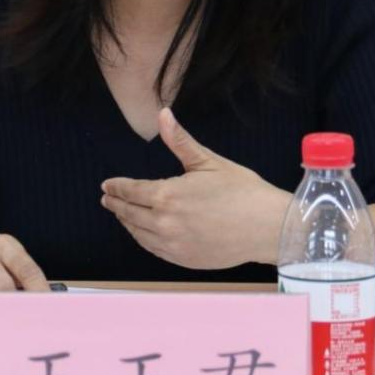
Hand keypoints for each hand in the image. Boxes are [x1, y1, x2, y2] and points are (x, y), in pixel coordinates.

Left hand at [100, 107, 288, 268]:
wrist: (267, 227)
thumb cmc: (241, 191)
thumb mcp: (208, 161)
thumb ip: (179, 141)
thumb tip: (163, 114)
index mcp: (167, 196)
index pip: (131, 191)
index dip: (116, 188)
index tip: (106, 186)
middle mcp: (164, 223)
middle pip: (130, 214)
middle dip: (116, 205)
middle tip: (107, 200)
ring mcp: (173, 245)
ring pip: (139, 234)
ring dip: (127, 223)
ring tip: (122, 215)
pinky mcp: (184, 260)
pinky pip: (154, 250)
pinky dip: (143, 240)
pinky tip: (143, 234)